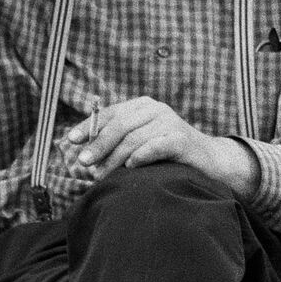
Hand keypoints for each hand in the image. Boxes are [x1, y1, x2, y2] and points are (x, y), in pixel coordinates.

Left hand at [66, 97, 199, 179]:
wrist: (209, 161)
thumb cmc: (168, 155)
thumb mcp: (142, 143)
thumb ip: (119, 143)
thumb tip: (86, 154)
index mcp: (142, 107)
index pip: (110, 113)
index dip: (89, 126)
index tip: (70, 140)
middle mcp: (155, 110)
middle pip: (120, 125)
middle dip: (98, 144)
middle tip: (83, 162)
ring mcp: (170, 122)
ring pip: (134, 138)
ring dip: (114, 158)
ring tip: (101, 175)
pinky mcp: (182, 139)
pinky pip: (157, 145)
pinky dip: (142, 155)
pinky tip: (130, 167)